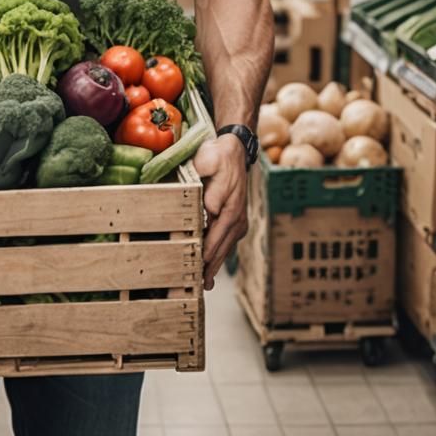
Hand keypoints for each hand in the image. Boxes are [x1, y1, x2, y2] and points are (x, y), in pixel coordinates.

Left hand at [192, 133, 247, 290]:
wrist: (233, 150)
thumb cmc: (217, 156)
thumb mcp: (209, 163)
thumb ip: (209, 186)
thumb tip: (209, 209)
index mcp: (230, 207)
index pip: (215, 236)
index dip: (207, 254)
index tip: (198, 269)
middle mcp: (237, 217)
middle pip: (222, 247)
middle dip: (211, 267)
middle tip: (200, 285)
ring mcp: (238, 220)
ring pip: (226, 247)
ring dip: (216, 264)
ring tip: (205, 283)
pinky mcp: (236, 220)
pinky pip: (227, 241)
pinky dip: (219, 254)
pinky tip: (212, 266)